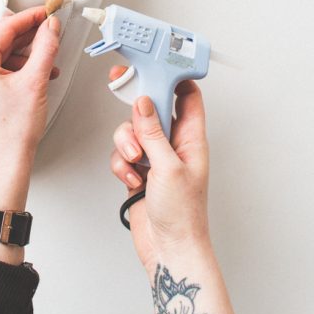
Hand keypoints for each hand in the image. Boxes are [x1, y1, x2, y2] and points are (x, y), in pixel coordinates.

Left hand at [0, 6, 59, 261]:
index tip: (44, 14)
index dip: (29, 19)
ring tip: (42, 71)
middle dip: (26, 45)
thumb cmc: (14, 133)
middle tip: (48, 41)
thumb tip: (49, 27)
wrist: (4, 167)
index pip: (4, 29)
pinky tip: (25, 84)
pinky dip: (5, 78)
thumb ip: (45, 46)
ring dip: (18, 63)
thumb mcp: (35, 81)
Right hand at [107, 66, 210, 275]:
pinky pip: (122, 155)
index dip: (173, 78)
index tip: (155, 64)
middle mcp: (174, 146)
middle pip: (152, 110)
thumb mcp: (168, 166)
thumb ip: (153, 132)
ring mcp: (156, 159)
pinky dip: (122, 165)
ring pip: (132, 133)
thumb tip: (145, 102)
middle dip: (137, 109)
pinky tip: (131, 179)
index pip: (187, 97)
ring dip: (126, 144)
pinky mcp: (139, 172)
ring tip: (134, 162)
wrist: (169, 250)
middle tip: (124, 90)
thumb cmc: (184, 216)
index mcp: (191, 139)